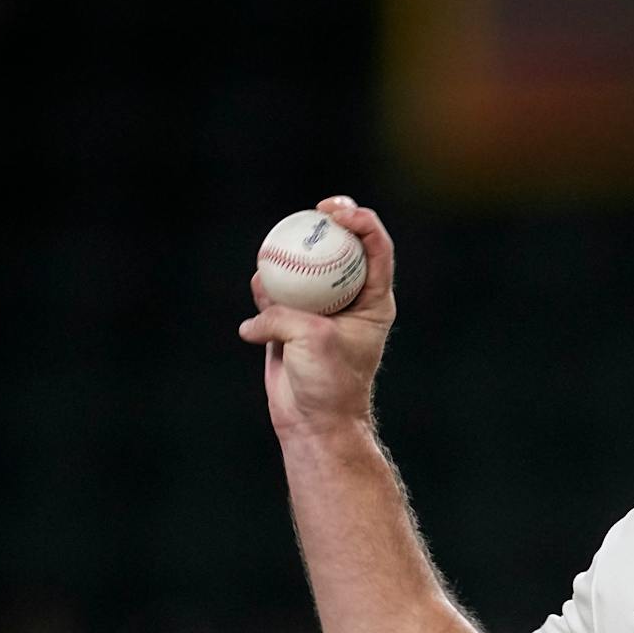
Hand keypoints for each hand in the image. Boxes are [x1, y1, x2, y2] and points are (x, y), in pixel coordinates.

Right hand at [237, 195, 397, 438]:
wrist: (312, 421)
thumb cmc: (328, 383)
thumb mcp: (313, 340)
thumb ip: (286, 314)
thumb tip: (257, 312)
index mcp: (374, 302)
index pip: (377, 250)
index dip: (363, 223)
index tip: (340, 213)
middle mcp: (349, 300)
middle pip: (340, 249)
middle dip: (327, 224)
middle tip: (313, 211)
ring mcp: (319, 309)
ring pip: (303, 268)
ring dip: (289, 257)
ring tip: (277, 253)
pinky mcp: (290, 321)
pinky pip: (274, 294)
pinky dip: (265, 289)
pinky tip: (260, 289)